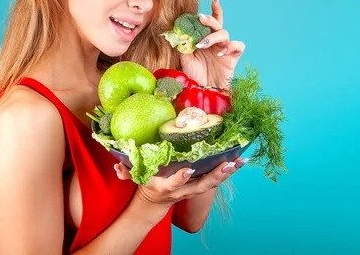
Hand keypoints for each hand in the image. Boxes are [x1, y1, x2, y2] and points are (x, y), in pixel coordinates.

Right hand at [114, 157, 248, 205]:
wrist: (157, 201)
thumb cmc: (148, 183)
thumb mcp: (137, 178)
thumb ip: (127, 172)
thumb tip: (117, 167)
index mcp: (168, 187)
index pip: (175, 184)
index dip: (181, 178)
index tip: (188, 170)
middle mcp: (185, 189)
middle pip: (203, 185)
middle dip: (217, 175)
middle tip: (229, 165)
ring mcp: (196, 188)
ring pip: (215, 182)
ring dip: (229, 172)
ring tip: (242, 161)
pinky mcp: (203, 184)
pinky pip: (219, 177)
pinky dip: (231, 169)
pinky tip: (242, 159)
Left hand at [180, 0, 244, 87]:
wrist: (203, 92)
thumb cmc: (194, 75)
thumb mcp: (184, 58)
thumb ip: (182, 44)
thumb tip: (175, 30)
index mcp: (205, 39)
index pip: (210, 21)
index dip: (214, 10)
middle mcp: (216, 42)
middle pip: (217, 24)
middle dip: (210, 19)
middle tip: (200, 18)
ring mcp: (225, 49)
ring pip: (225, 33)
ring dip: (213, 36)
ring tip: (203, 45)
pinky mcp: (233, 58)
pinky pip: (238, 45)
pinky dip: (230, 46)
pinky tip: (220, 53)